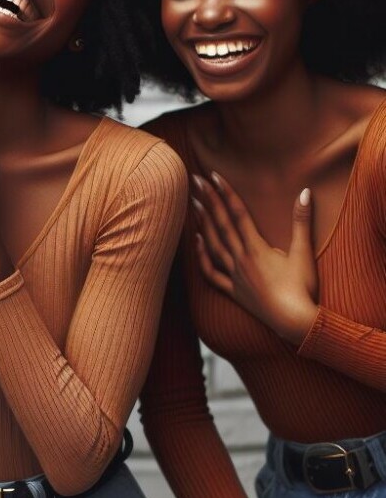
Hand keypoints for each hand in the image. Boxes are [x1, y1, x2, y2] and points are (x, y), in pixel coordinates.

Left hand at [192, 173, 318, 344]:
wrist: (294, 322)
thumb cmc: (302, 288)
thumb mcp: (304, 252)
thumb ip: (302, 221)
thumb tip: (305, 192)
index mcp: (256, 248)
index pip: (238, 213)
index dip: (225, 192)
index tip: (213, 175)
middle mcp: (241, 259)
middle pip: (221, 224)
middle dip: (208, 200)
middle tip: (194, 180)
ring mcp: (235, 275)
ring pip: (212, 245)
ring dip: (202, 223)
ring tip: (193, 204)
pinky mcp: (233, 291)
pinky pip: (211, 273)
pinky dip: (201, 257)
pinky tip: (195, 242)